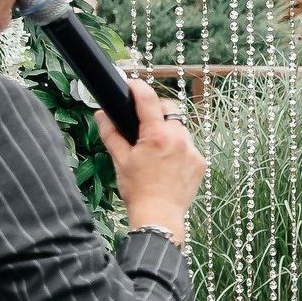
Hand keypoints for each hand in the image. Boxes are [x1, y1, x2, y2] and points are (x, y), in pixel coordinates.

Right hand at [102, 78, 207, 240]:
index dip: (138, 87)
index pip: (148, 99)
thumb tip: (101, 115)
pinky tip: (167, 162)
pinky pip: (189, 146)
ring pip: (180, 128)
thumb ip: (111, 134)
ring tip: (154, 147)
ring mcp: (192, 150)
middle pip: (169, 110)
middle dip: (155, 112)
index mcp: (156, 136)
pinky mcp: (200, 162)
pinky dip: (178, 148)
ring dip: (168, 131)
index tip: (131, 85)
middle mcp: (178, 139)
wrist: (159, 215)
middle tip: (143, 123)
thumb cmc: (137, 190)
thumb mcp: (120, 160)